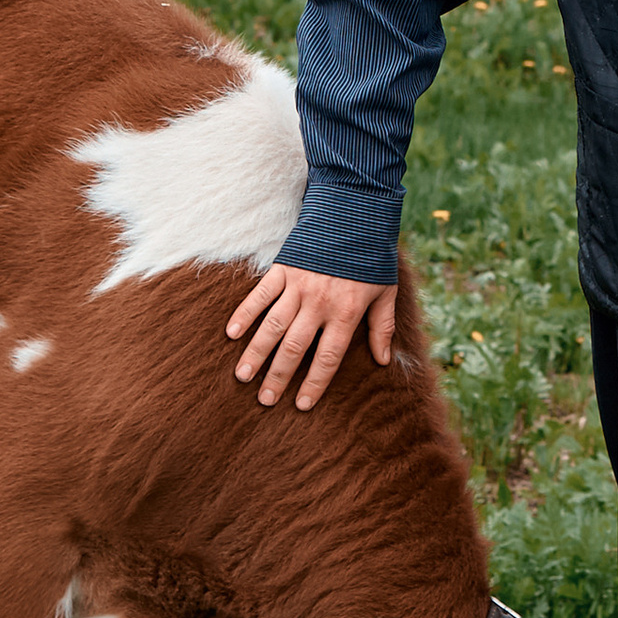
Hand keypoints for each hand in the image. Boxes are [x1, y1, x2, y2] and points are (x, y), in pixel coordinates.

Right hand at [227, 262, 397, 408]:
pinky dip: (244, 313)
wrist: (356, 212)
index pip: (328, 357)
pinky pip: (260, 295)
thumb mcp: (386, 292)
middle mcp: (320, 303)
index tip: (302, 404)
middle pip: (295, 348)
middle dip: (278, 376)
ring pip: (273, 326)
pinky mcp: (283, 269)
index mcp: (347, 312)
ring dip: (256, 352)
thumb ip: (381, 327)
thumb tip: (383, 361)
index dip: (315, 383)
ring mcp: (299, 286)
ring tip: (242, 375)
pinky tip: (231, 333)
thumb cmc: (372, 257)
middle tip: (265, 399)